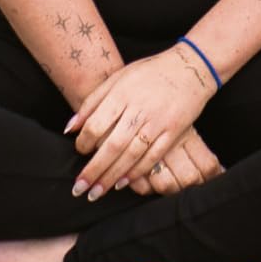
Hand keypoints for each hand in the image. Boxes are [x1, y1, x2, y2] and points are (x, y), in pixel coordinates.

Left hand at [65, 48, 213, 200]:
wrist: (190, 68)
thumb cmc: (149, 72)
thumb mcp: (118, 77)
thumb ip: (93, 101)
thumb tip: (70, 128)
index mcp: (122, 93)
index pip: (97, 123)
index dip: (84, 142)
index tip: (79, 151)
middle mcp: (139, 109)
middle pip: (112, 145)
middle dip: (94, 170)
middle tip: (79, 188)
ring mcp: (157, 122)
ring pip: (131, 155)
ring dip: (112, 176)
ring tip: (97, 193)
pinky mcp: (173, 132)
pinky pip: (153, 156)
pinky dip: (137, 172)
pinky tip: (122, 183)